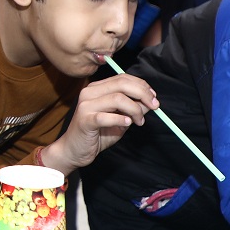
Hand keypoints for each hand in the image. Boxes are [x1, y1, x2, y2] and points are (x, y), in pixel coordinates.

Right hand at [39, 74, 156, 172]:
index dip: (141, 86)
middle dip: (143, 94)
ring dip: (135, 109)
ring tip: (139, 121)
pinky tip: (127, 123)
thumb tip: (150, 101)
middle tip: (154, 106)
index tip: (153, 97)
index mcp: (97, 88)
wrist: (74, 150)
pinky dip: (120, 119)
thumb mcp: (119, 118)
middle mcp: (90, 92)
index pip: (123, 78)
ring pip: (117, 98)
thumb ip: (132, 108)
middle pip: (122, 84)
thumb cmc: (97, 134)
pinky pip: (106, 116)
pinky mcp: (85, 120)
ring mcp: (86, 106)